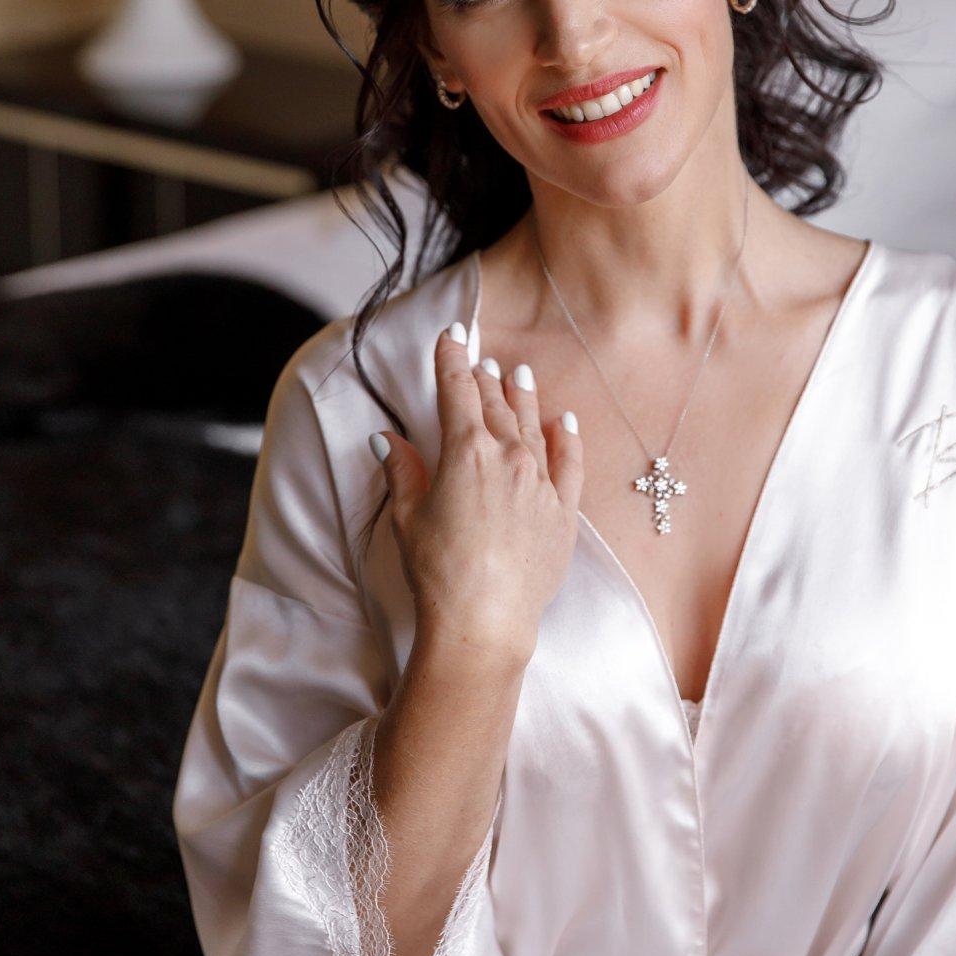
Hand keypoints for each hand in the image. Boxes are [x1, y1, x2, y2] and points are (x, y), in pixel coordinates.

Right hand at [370, 325, 582, 665]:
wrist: (486, 621)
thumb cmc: (438, 571)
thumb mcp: (408, 516)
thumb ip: (402, 469)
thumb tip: (386, 438)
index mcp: (465, 452)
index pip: (457, 390)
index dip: (452, 358)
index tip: (451, 335)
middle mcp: (508, 457)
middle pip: (494, 404)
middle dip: (485, 377)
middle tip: (482, 356)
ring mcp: (540, 482)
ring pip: (531, 425)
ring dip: (522, 397)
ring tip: (519, 373)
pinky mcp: (563, 510)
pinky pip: (569, 461)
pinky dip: (567, 436)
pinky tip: (564, 419)